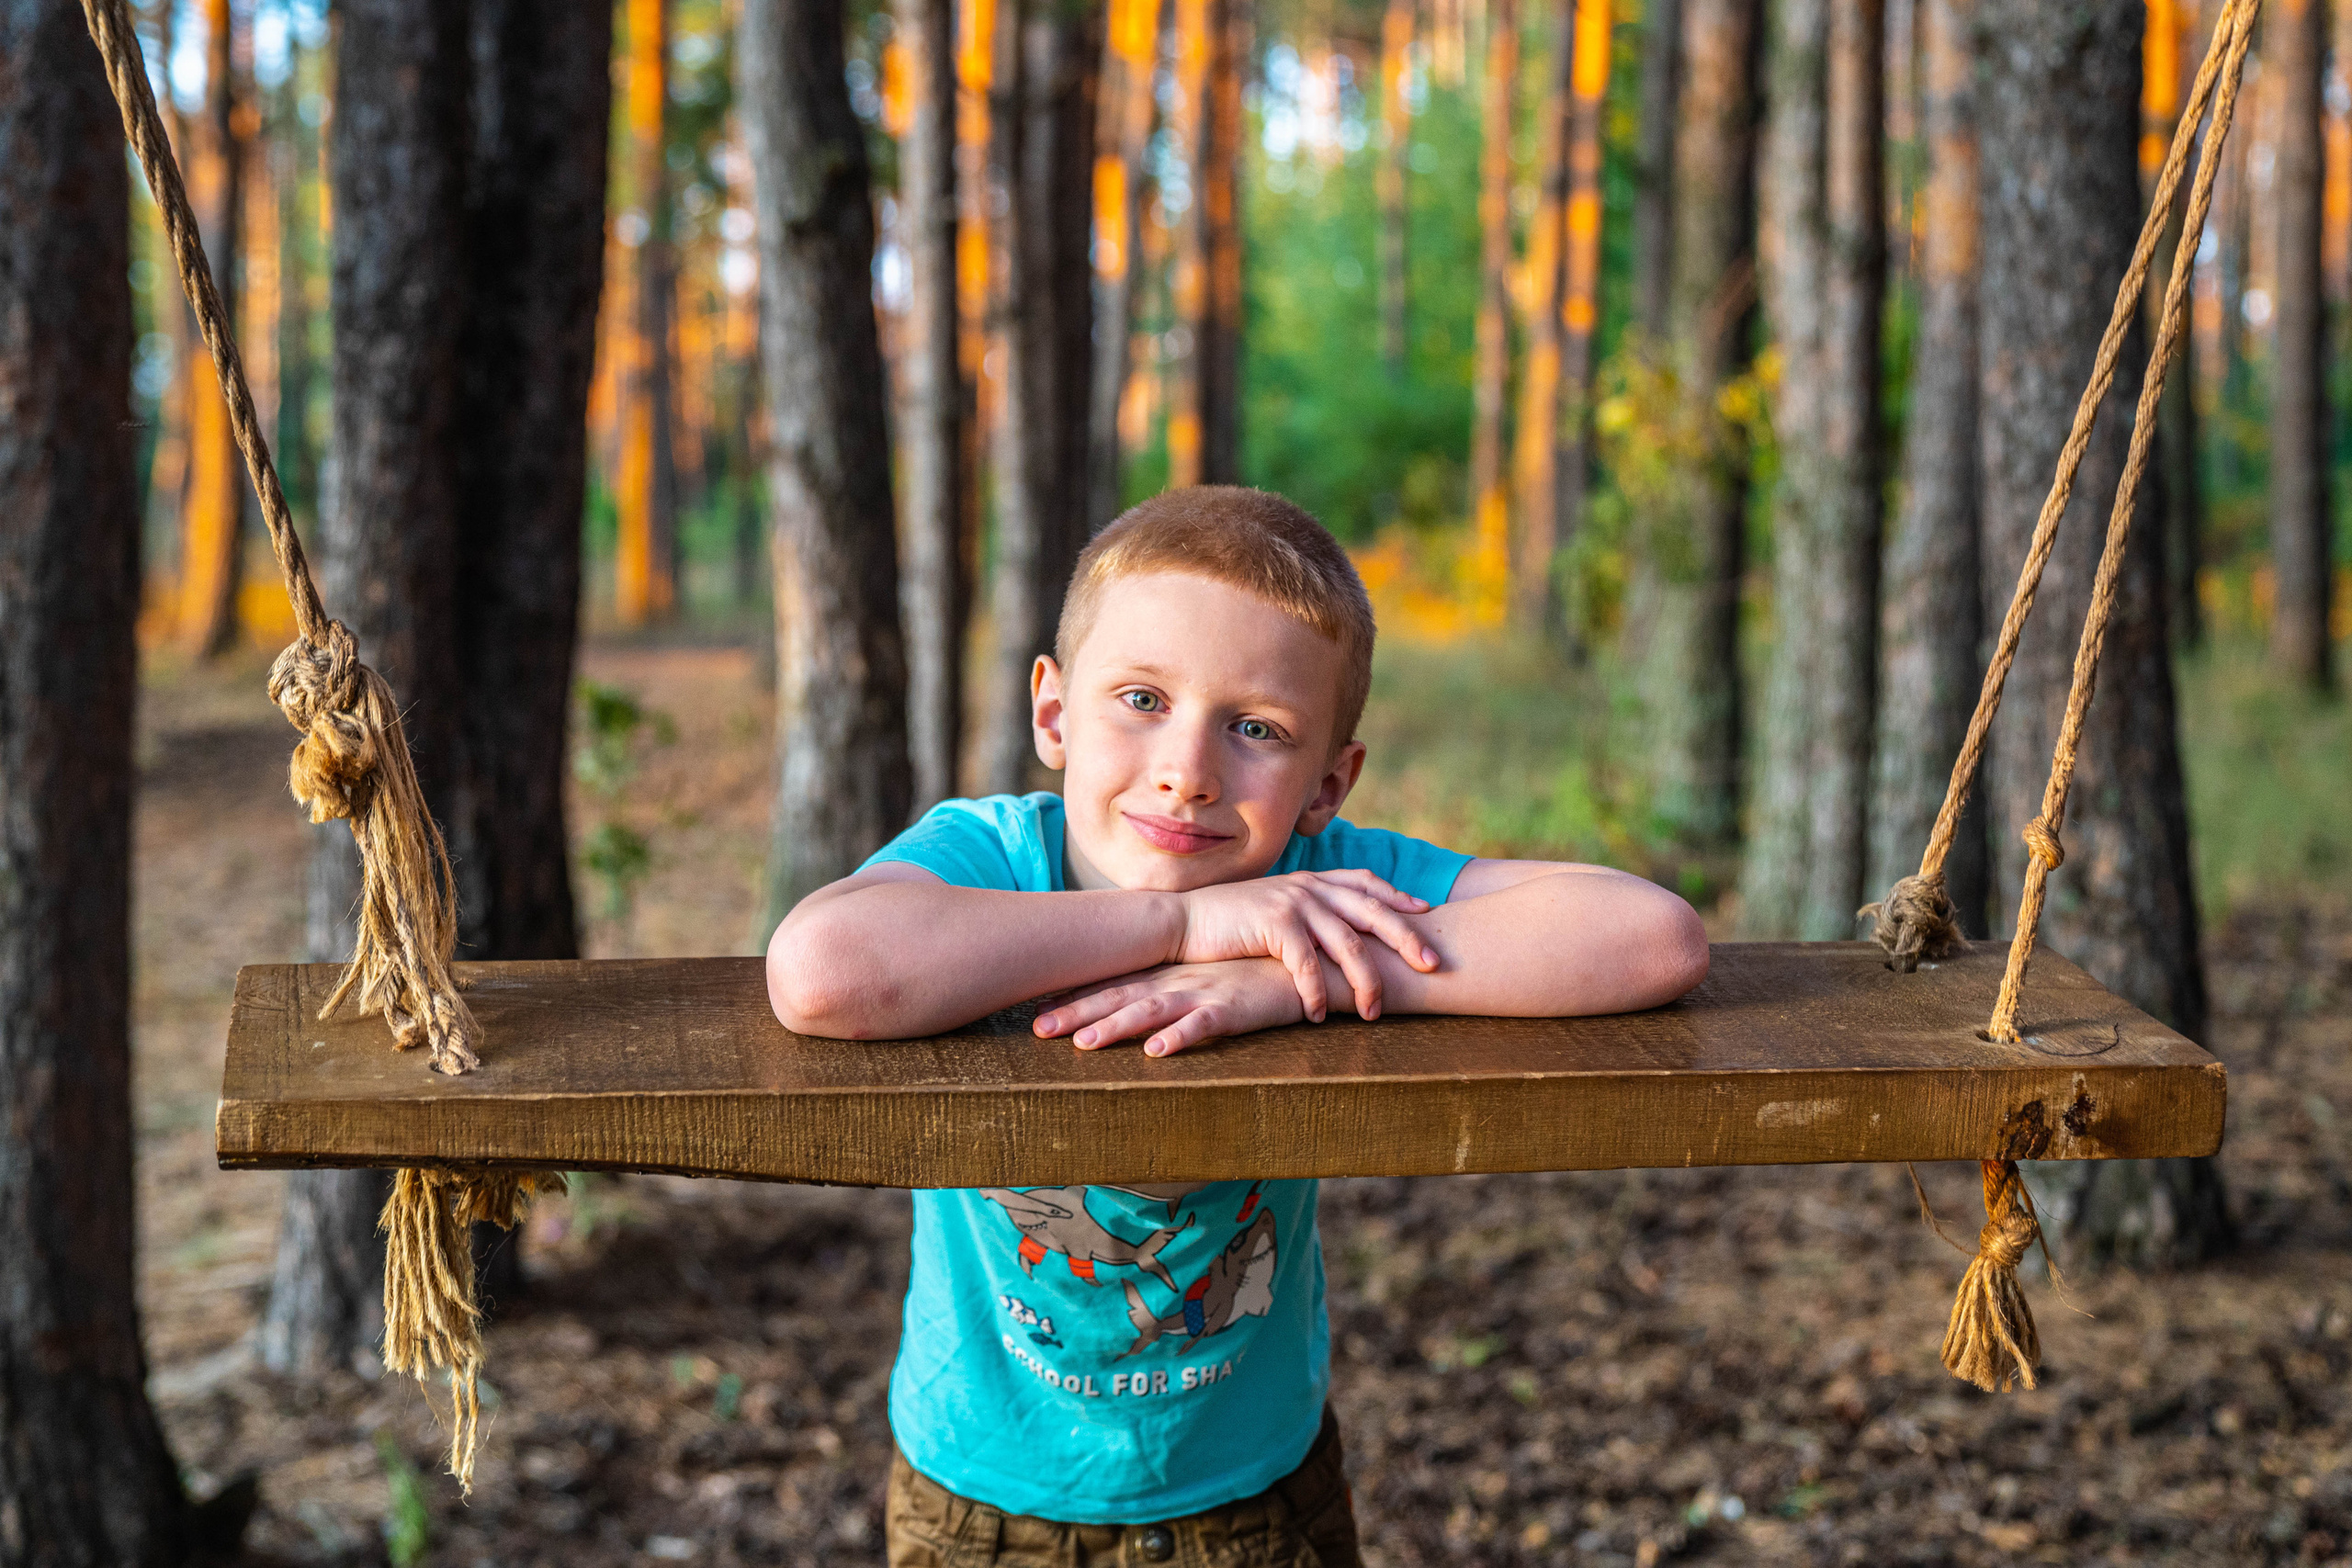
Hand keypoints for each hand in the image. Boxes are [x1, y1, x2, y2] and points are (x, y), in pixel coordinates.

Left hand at [1035, 959, 1306, 1056]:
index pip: (1114, 984)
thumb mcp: (1209, 979)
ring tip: (1082, 1043)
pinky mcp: (1235, 1007)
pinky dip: (1179, 1036)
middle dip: (1076, 1012)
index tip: (1037, 1009)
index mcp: (1170, 974)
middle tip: (1036, 1028)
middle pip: (1119, 996)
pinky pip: (1203, 1024)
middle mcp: (1179, 981)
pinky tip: (1156, 1050)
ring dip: (1115, 1025)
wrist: (1307, 962)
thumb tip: (1146, 1008)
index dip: (1076, 996)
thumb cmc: (1257, 973)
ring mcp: (1205, 992)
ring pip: (1151, 1011)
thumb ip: (1179, 989)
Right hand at [1170, 870, 1438, 1021]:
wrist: (1181, 921)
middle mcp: (1307, 886)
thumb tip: (1332, 936)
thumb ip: (1304, 915)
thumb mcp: (1273, 910)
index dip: (1397, 897)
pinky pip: (1307, 963)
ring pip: (1346, 942)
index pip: (1365, 883)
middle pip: (1371, 910)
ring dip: (1364, 980)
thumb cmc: (1227, 924)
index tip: (1425, 913)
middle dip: (1405, 938)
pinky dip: (1316, 992)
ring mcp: (1291, 902)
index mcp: (1310, 880)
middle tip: (1432, 964)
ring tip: (1373, 1012)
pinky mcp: (1273, 924)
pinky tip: (1319, 1015)